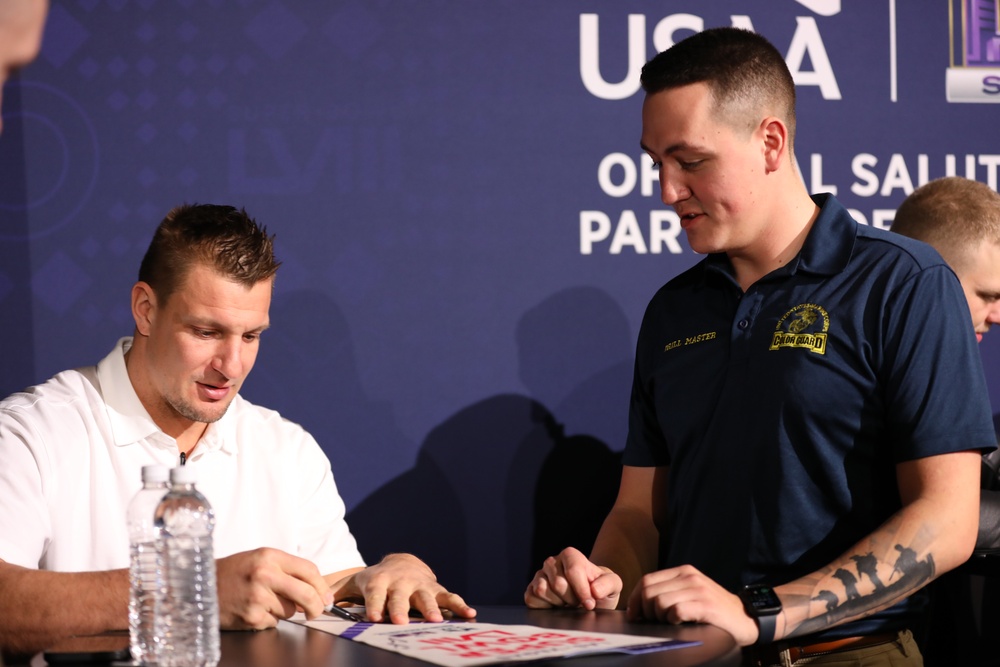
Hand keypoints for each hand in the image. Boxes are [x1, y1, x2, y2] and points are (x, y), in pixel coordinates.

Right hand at [216, 548, 332, 629]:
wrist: (199, 586)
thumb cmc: (234, 573)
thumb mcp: (260, 560)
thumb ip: (288, 570)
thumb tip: (319, 591)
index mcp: (270, 556)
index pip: (309, 570)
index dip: (322, 586)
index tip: (326, 597)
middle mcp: (265, 574)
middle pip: (307, 593)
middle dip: (317, 606)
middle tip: (317, 611)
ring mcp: (257, 597)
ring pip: (291, 611)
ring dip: (285, 611)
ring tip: (264, 601)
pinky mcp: (251, 616)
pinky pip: (274, 623)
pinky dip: (269, 620)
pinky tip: (253, 610)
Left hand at [331, 553, 475, 623]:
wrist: (402, 562)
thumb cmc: (374, 579)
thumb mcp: (354, 583)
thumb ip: (335, 593)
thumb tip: (315, 604)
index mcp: (379, 581)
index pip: (375, 593)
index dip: (374, 604)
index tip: (373, 617)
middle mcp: (401, 582)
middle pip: (400, 597)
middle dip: (401, 609)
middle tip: (400, 622)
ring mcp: (420, 586)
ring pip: (426, 598)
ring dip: (431, 608)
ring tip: (437, 621)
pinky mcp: (436, 589)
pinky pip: (449, 597)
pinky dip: (460, 605)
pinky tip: (469, 614)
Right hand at [524, 547, 621, 610]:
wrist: (589, 600)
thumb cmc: (600, 590)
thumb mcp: (614, 585)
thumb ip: (608, 584)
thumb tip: (594, 590)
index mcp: (570, 555)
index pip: (573, 571)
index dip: (583, 591)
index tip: (590, 604)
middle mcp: (552, 562)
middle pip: (558, 584)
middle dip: (572, 599)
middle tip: (578, 601)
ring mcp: (539, 575)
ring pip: (542, 590)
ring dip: (558, 603)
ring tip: (567, 603)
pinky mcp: (530, 590)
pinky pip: (531, 599)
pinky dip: (545, 607)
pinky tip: (555, 606)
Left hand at [627, 564, 758, 645]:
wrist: (747, 618)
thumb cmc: (715, 610)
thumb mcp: (691, 592)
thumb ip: (669, 592)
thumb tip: (639, 605)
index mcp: (683, 571)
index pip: (647, 580)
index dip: (635, 599)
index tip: (634, 615)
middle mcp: (689, 576)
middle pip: (649, 591)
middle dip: (644, 610)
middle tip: (653, 622)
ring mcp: (698, 590)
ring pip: (659, 602)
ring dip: (658, 617)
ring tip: (669, 623)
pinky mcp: (706, 606)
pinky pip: (676, 612)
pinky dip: (672, 621)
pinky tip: (680, 624)